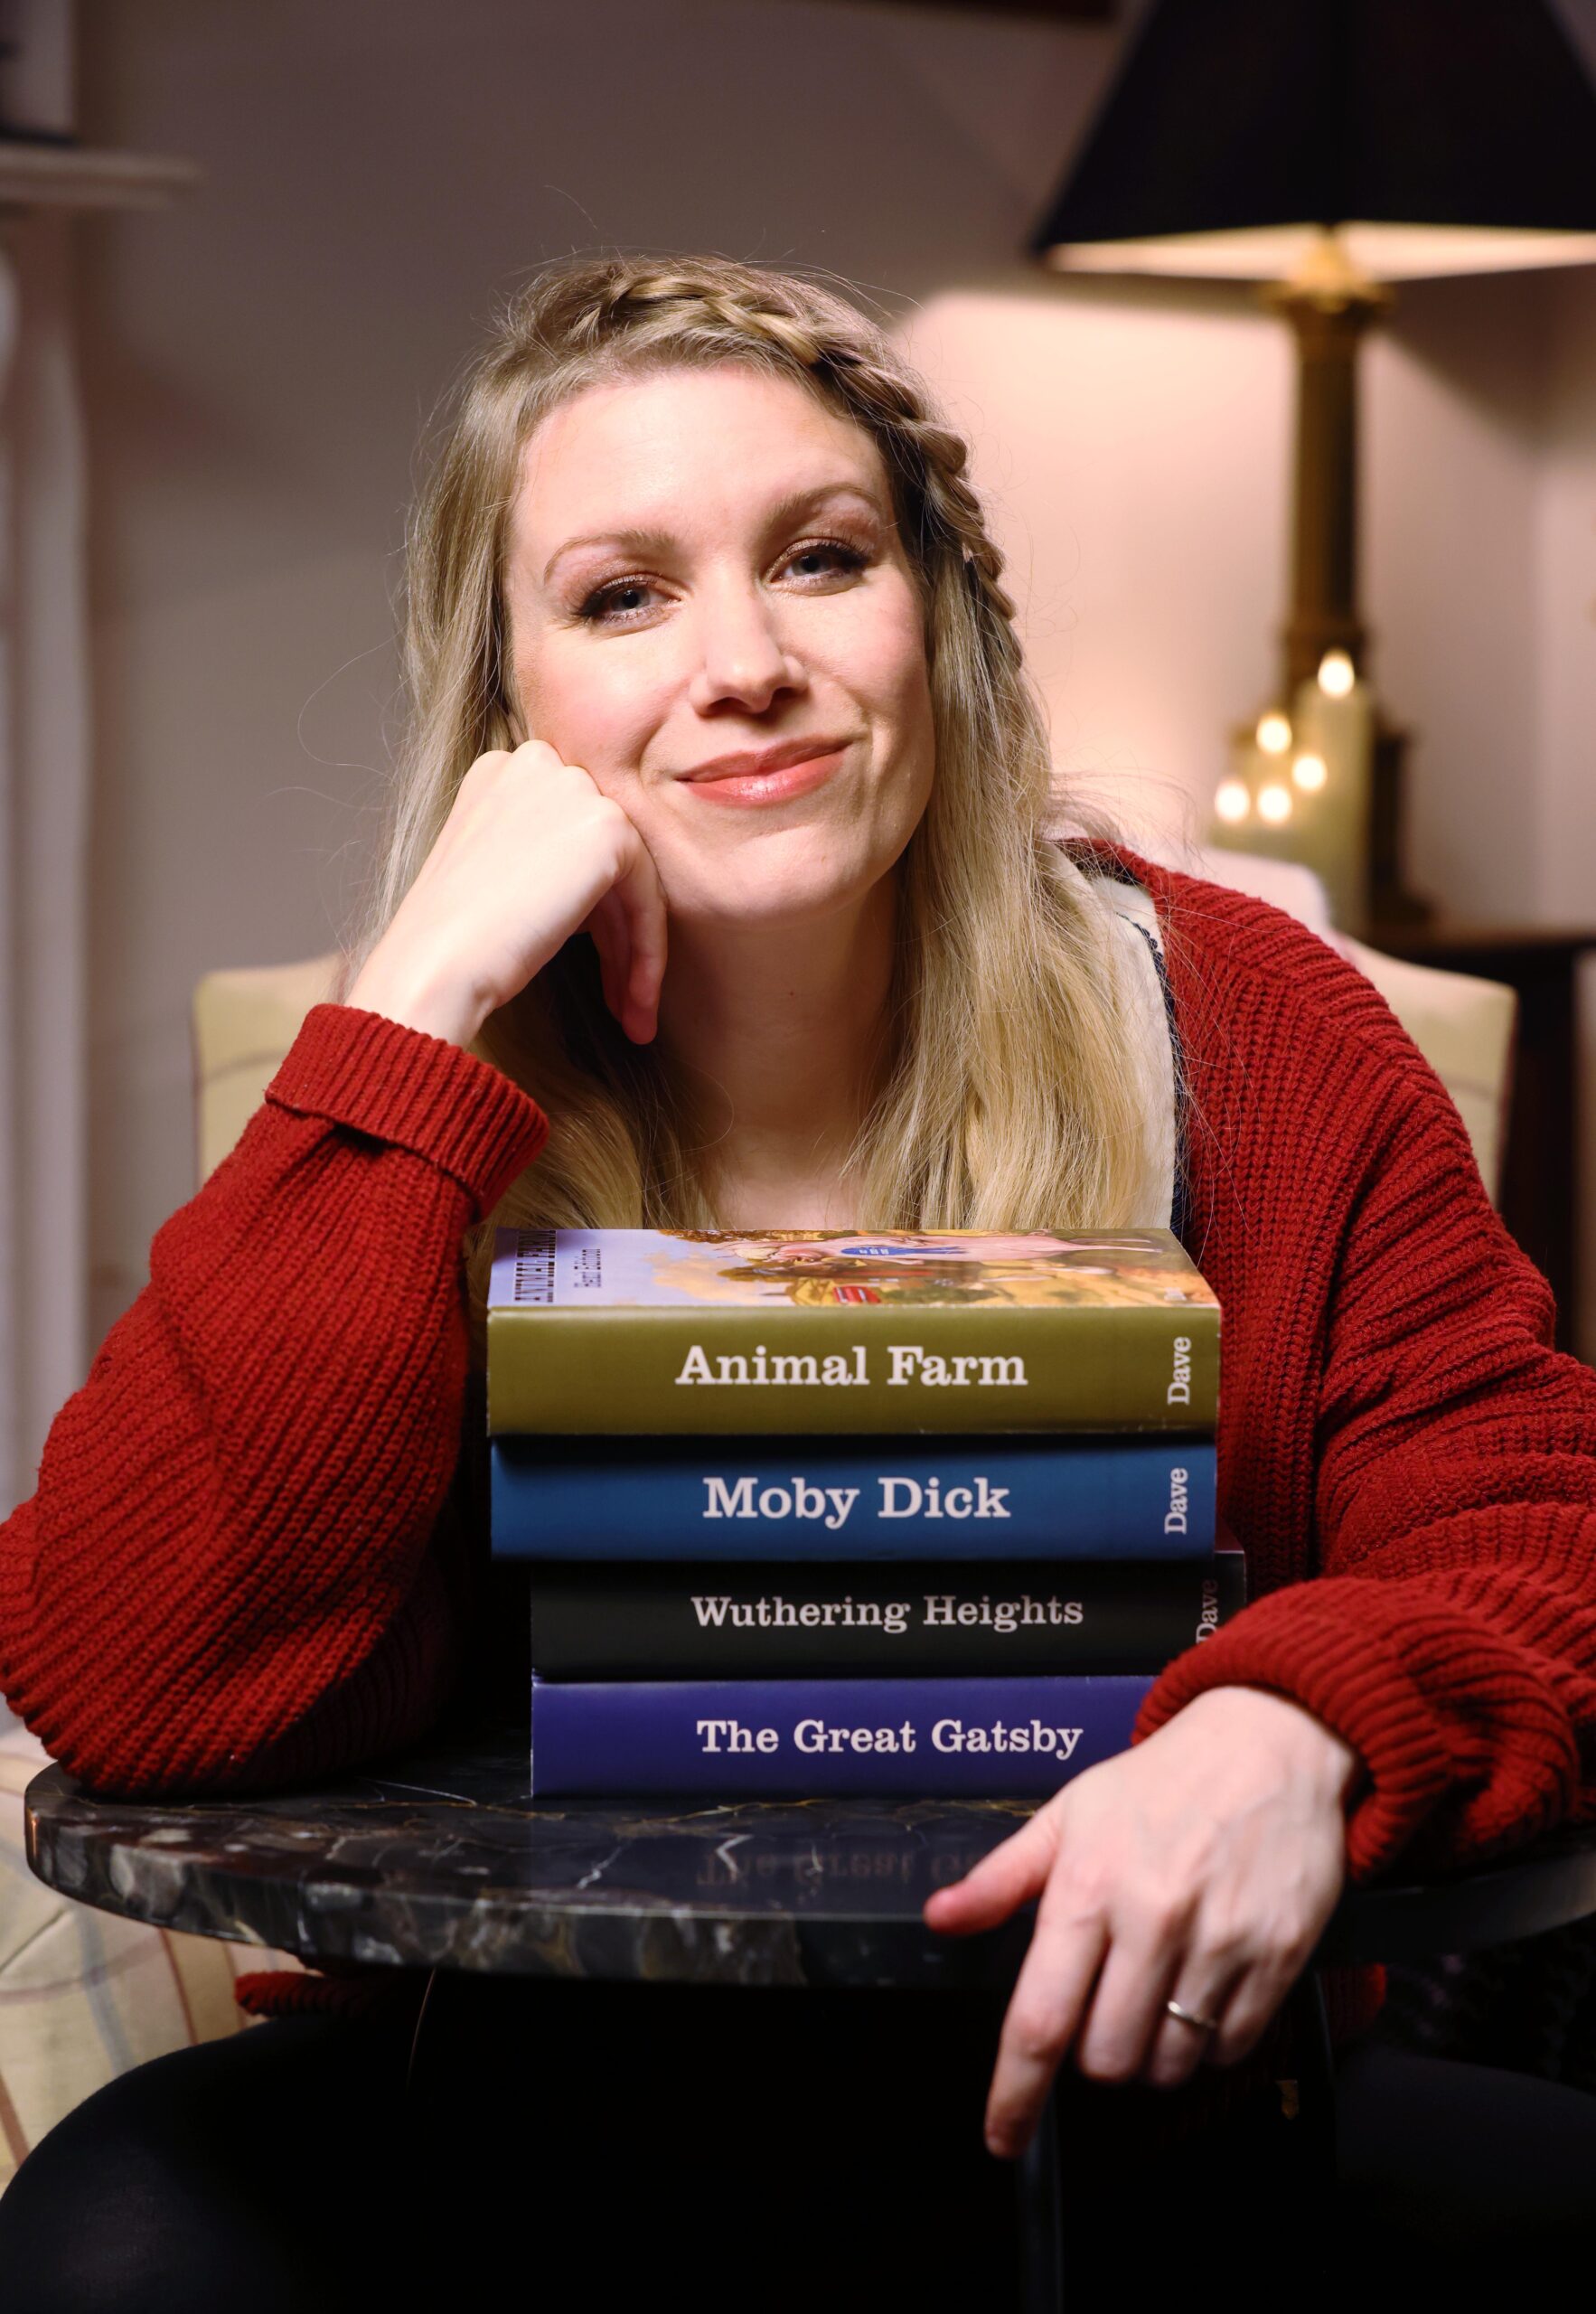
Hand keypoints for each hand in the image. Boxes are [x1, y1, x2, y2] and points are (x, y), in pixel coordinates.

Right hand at [346, 740, 667, 1048]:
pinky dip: (648, 954)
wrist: (435, 963)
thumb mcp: (494, 878)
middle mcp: (537, 766)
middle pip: (602, 859)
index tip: (592, 967)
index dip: (588, 911)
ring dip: (635, 955)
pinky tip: (635, 1003)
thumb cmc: (452, 942)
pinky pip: (648, 898)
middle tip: (618, 999)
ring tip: (632, 1018)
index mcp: (501, 774)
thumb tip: (605, 894)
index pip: (567, 840)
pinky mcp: (608, 827)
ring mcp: (574, 790)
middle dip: (615, 936)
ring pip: (631, 882)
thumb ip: (544, 861)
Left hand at [923, 1686, 1356, 2156]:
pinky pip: (1230, 2048)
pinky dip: (1207, 2042)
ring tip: (1153, 1996)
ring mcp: (1219, 1942)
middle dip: (1093, 2054)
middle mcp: (1152, 1919)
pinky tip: (1200, 1993)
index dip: (1015, 2093)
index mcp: (1088, 1886)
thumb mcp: (1068, 1813)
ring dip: (1150, 2053)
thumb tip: (941, 1918)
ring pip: (1167, 2064)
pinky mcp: (1277, 1956)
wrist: (1270, 1745)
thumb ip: (1001, 1877)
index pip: (1040, 2019)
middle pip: (1105, 2059)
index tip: (1002, 2136)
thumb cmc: (1161, 1781)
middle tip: (1102, 2005)